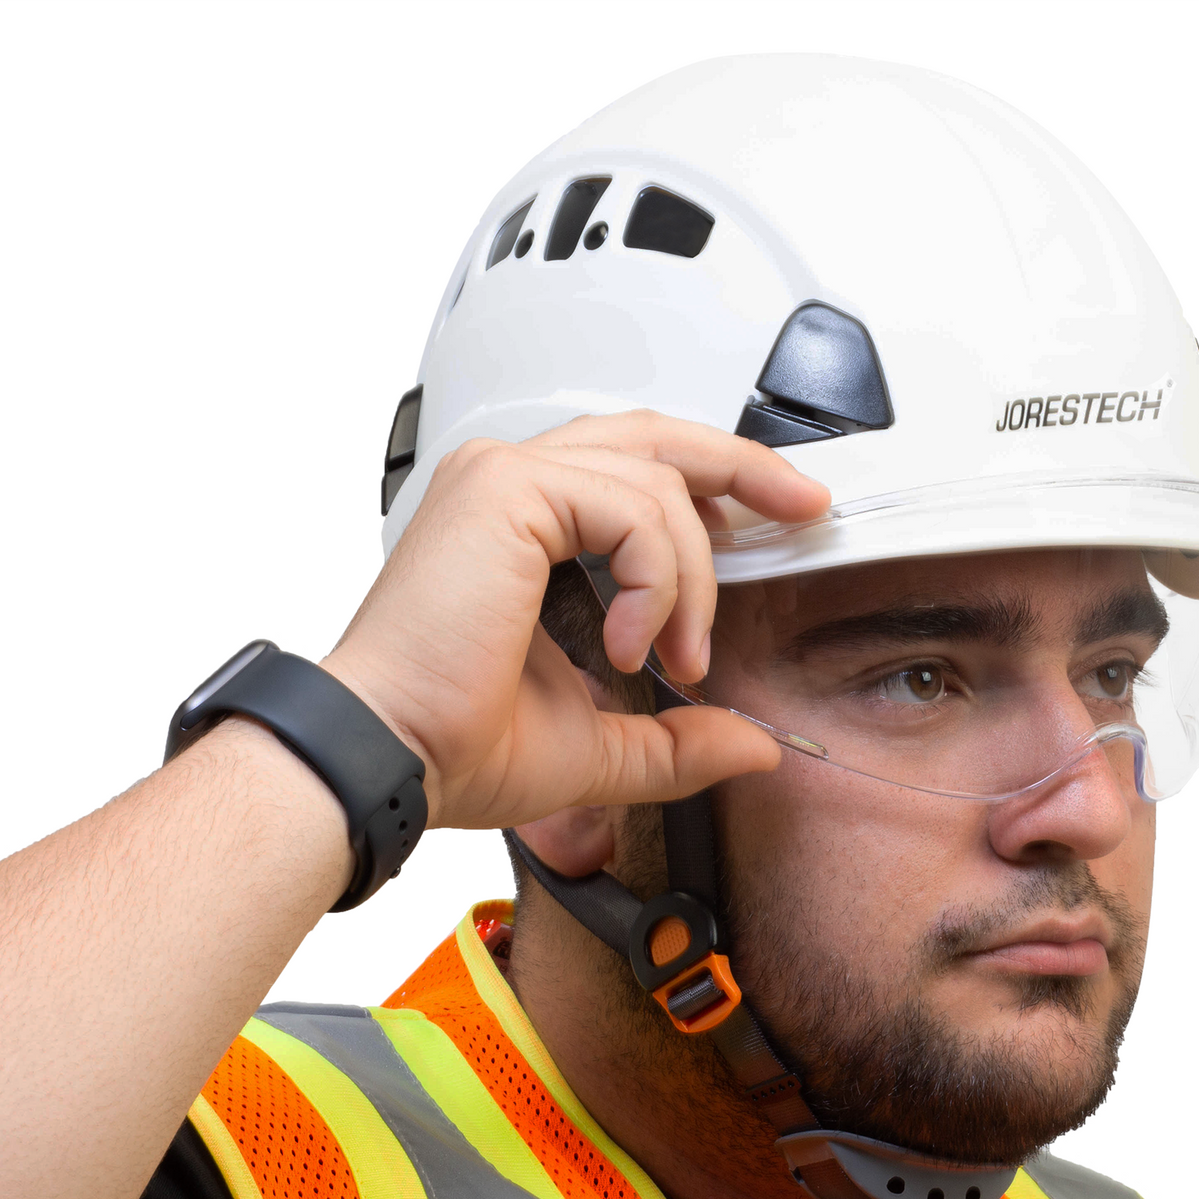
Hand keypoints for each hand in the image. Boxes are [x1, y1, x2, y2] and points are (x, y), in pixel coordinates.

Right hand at [322, 410, 829, 830]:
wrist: (391, 759)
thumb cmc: (452, 745)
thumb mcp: (598, 747)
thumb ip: (677, 741)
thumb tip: (751, 746)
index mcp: (520, 525)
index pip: (638, 472)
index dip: (717, 489)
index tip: (780, 524)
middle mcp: (508, 485)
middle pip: (658, 439)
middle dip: (744, 470)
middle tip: (807, 507)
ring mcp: (503, 478)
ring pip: (657, 481)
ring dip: (692, 576)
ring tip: (680, 657)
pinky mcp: (506, 491)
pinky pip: (633, 507)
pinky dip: (657, 577)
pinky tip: (634, 643)